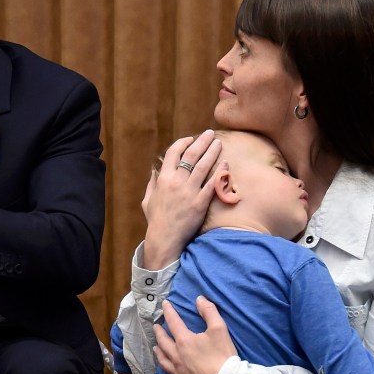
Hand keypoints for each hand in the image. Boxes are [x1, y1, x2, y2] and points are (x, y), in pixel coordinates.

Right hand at [142, 130, 223, 268]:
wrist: (165, 239)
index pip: (173, 152)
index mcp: (163, 179)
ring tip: (219, 143)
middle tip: (210, 133)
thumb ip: (151, 184)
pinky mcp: (201, 203)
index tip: (191, 139)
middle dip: (202, 141)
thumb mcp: (148, 200)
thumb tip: (155, 171)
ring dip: (212, 151)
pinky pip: (213, 183)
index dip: (183, 142)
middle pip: (192, 155)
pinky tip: (226, 163)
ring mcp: (189, 192)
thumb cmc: (156, 221)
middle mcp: (176, 182)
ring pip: (204, 165)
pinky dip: (220, 171)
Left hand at [154, 297, 236, 373]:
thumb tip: (199, 298)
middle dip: (159, 333)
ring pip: (164, 362)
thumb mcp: (219, 329)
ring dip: (159, 353)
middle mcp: (177, 356)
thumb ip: (209, 311)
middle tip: (156, 327)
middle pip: (164, 342)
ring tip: (156, 348)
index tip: (164, 304)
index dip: (168, 312)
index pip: (173, 322)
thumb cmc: (223, 356)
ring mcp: (179, 373)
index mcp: (184, 341)